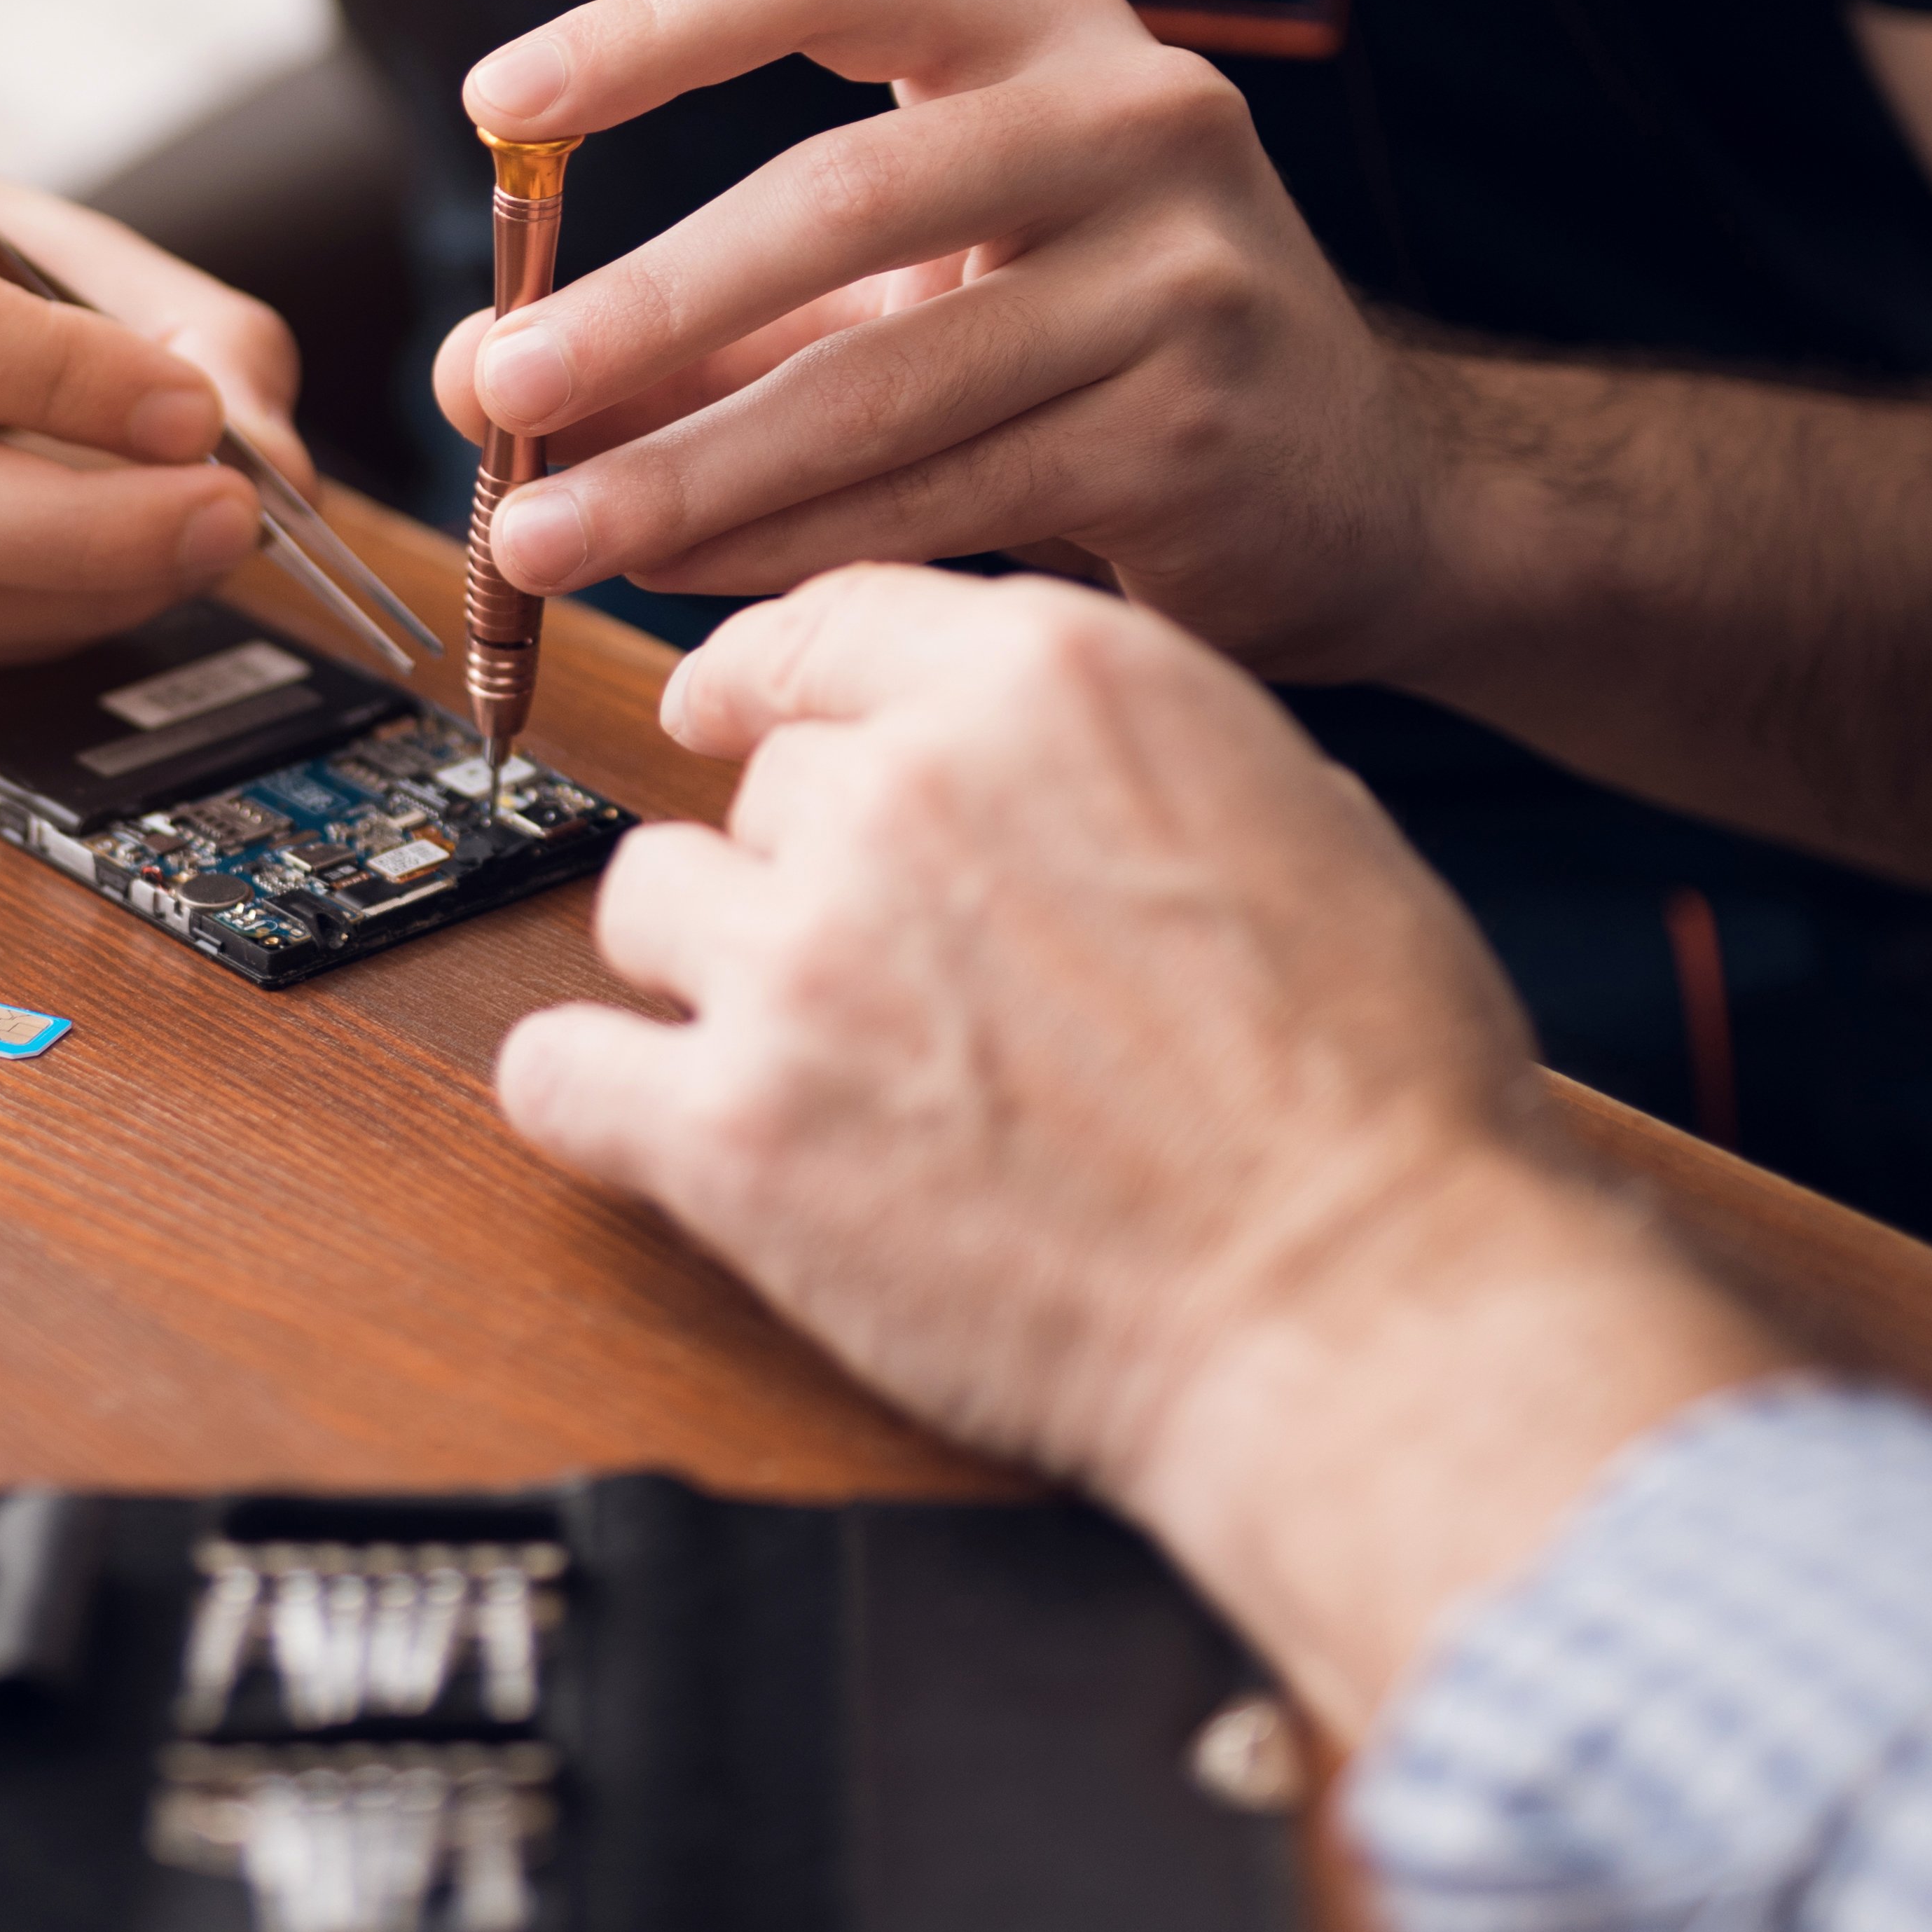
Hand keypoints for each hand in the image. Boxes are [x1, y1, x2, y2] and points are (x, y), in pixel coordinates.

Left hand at [432, 0, 1446, 673]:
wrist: (1362, 493)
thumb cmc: (1089, 357)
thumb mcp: (908, 291)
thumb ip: (708, 320)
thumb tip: (478, 372)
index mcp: (1038, 26)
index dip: (650, 28)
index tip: (498, 106)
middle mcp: (1132, 111)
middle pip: (836, 193)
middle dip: (643, 305)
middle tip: (494, 391)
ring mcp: (1183, 266)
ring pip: (881, 380)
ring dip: (690, 468)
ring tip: (543, 535)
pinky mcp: (1191, 424)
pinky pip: (942, 493)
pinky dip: (790, 544)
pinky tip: (681, 576)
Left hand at [492, 568, 1784, 1720]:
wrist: (1360, 1302)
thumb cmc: (1372, 1087)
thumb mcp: (1287, 808)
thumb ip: (1115, 753)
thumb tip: (1021, 761)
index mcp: (1047, 682)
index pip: (825, 630)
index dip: (770, 682)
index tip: (728, 715)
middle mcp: (902, 788)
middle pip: (760, 783)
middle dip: (808, 866)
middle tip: (900, 977)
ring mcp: (803, 958)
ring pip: (648, 900)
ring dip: (712, 967)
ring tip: (812, 1058)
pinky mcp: (734, 1132)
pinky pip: (559, 1070)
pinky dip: (596, 1097)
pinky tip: (659, 1125)